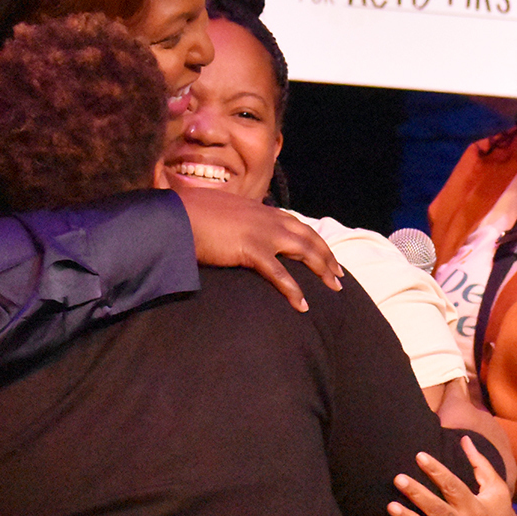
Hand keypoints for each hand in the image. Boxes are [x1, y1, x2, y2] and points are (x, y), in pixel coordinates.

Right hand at [173, 186, 341, 310]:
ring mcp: (263, 233)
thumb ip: (236, 222)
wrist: (177, 216)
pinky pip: (279, 274)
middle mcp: (269, 218)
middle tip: (339, 276)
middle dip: (327, 257)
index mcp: (262, 210)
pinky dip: (294, 290)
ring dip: (322, 270)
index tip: (326, 254)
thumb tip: (236, 232)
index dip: (314, 240)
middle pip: (309, 237)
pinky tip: (303, 305)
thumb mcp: (221, 213)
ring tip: (334, 288)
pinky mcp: (252, 250)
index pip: (297, 224)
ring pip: (304, 251)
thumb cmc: (193, 216)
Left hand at [379, 437, 516, 515]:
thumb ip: (480, 464)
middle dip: (417, 495)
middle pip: (437, 511)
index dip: (436, 471)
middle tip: (398, 479)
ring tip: (390, 505)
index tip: (420, 456)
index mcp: (474, 508)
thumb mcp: (497, 490)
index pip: (453, 487)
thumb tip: (464, 439)